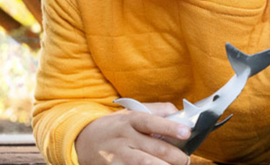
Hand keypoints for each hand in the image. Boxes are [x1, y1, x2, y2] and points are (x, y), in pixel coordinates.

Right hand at [75, 102, 192, 164]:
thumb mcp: (129, 112)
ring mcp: (117, 155)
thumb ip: (156, 110)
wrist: (82, 140)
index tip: (186, 132)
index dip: (169, 127)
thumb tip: (179, 113)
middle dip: (176, 156)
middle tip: (185, 159)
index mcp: (129, 120)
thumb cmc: (113, 127)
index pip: (151, 122)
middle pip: (154, 148)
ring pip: (146, 164)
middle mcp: (123, 137)